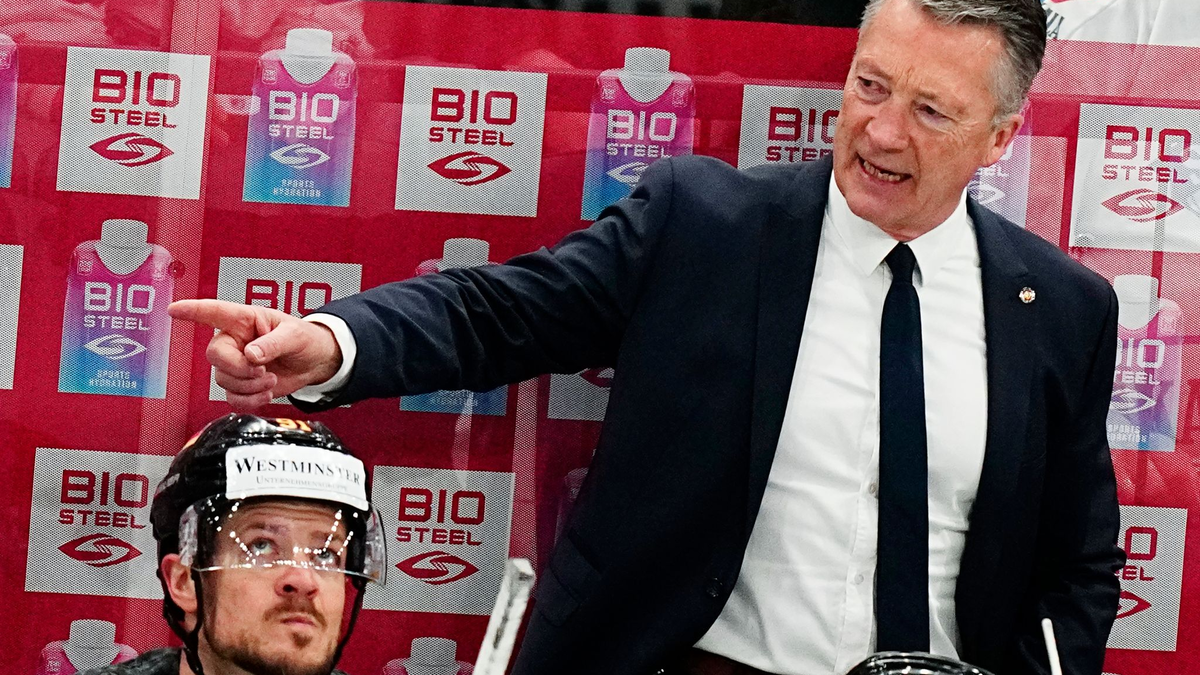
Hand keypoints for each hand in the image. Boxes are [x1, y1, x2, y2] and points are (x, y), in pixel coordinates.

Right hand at [168, 300, 341, 409]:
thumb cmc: (305, 339)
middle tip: (262, 370)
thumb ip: (273, 343)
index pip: (214, 312)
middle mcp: (235, 341)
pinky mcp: (241, 384)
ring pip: (223, 379)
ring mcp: (236, 364)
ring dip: (249, 385)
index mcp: (245, 320)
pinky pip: (232, 397)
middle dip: (238, 368)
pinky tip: (266, 393)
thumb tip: (251, 355)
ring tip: (271, 379)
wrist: (315, 362)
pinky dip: (249, 400)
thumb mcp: (295, 336)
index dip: (193, 310)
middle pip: (215, 355)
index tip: (174, 310)